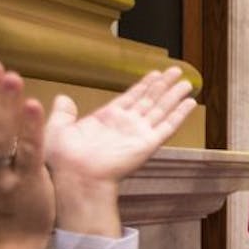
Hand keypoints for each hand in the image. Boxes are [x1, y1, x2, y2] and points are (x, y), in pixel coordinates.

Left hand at [45, 67, 196, 235]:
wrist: (76, 177)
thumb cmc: (63, 158)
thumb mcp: (58, 129)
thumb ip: (64, 113)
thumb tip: (63, 98)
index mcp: (107, 118)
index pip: (131, 97)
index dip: (144, 85)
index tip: (156, 74)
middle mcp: (126, 124)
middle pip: (150, 100)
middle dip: (163, 85)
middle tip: (176, 71)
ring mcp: (138, 133)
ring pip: (161, 109)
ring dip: (174, 95)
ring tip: (187, 82)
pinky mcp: (148, 144)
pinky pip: (168, 126)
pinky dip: (180, 114)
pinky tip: (190, 103)